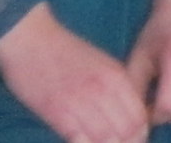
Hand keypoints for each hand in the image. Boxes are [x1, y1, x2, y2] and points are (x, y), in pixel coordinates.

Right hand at [0, 2, 148, 142]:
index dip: (140, 133)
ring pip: (107, 139)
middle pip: (128, 131)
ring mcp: (81, 102)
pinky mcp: (57, 113)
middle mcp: (103, 90)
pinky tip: (84, 142)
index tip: (134, 139)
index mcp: (117, 76)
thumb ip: (116, 86)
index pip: (140, 116)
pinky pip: (80, 140)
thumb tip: (129, 113)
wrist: (30, 38)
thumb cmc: (64, 51)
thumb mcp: (101, 63)